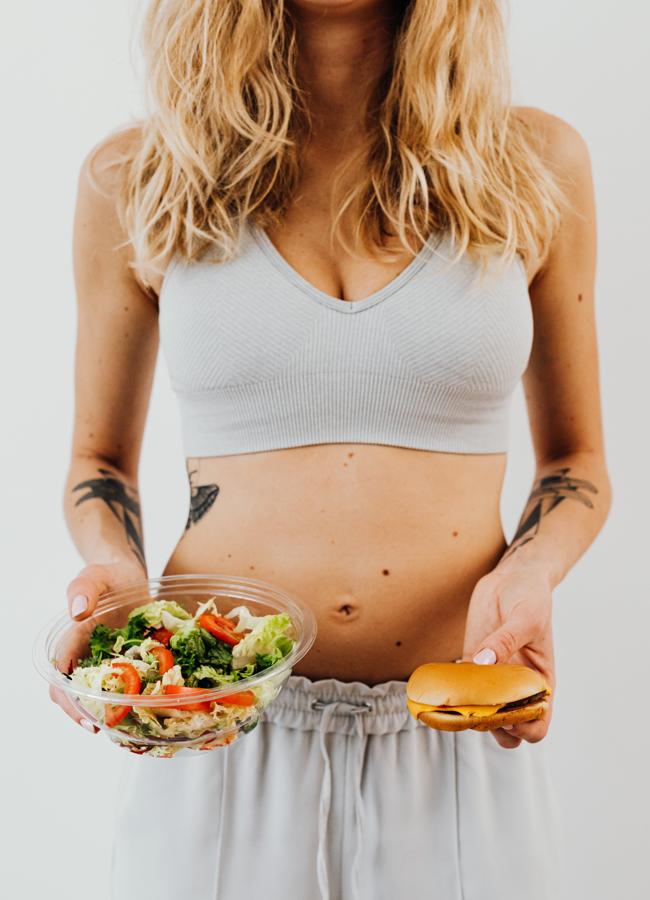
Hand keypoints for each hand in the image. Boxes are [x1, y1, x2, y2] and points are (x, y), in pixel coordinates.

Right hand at [49, 560, 144, 732]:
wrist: (129, 574)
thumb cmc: (109, 575)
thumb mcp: (95, 575)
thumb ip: (84, 589)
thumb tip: (78, 612)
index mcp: (73, 642)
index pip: (62, 680)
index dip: (71, 703)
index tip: (88, 718)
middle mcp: (87, 657)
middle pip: (77, 696)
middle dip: (90, 716)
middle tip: (111, 731)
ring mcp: (107, 662)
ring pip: (103, 696)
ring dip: (112, 713)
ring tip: (130, 729)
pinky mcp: (128, 662)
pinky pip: (129, 685)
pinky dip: (135, 697)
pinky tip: (150, 707)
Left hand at [461, 558, 554, 749]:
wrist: (513, 577)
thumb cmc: (531, 598)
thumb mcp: (526, 618)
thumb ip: (505, 641)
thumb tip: (483, 662)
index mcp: (540, 682)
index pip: (537, 725)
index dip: (522, 728)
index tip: (505, 711)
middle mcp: (517, 686)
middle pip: (506, 730)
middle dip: (491, 726)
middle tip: (475, 706)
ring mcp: (493, 677)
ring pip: (480, 713)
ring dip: (467, 711)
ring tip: (456, 696)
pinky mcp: (473, 662)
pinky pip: (462, 687)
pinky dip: (452, 690)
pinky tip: (445, 680)